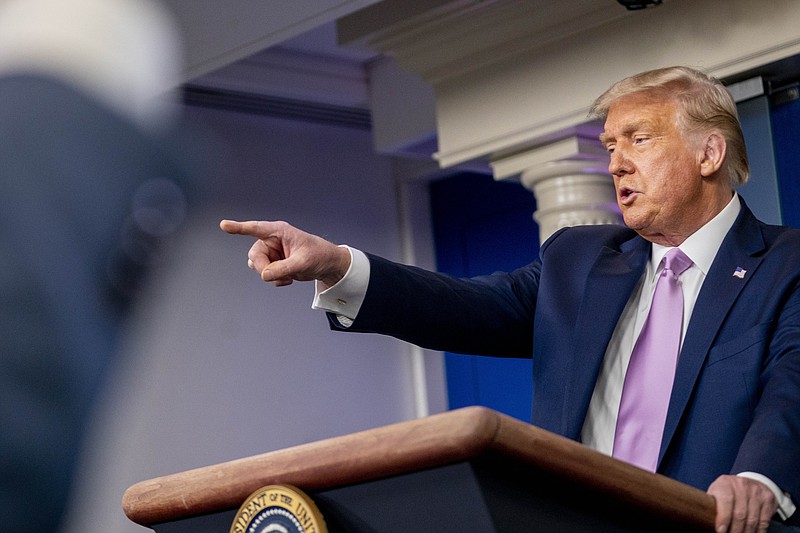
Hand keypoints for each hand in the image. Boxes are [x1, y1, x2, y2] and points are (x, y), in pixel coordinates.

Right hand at [220, 219, 350, 286]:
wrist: (326, 264)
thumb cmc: (318, 255)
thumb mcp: (303, 262)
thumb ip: (283, 268)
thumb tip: (264, 275)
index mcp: (279, 231)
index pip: (256, 228)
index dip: (239, 227)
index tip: (224, 225)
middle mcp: (271, 240)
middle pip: (255, 256)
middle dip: (265, 268)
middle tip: (281, 275)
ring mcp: (271, 252)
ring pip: (257, 266)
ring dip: (270, 275)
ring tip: (288, 275)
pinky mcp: (272, 263)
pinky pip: (264, 274)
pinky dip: (274, 280)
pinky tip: (288, 278)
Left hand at [707, 475, 776, 532]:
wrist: (749, 481)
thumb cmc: (728, 491)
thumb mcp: (716, 492)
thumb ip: (712, 505)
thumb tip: (705, 521)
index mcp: (724, 484)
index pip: (725, 503)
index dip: (723, 519)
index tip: (721, 531)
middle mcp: (741, 485)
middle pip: (740, 514)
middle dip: (735, 531)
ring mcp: (756, 491)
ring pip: (752, 520)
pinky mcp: (767, 499)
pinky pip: (763, 521)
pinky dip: (758, 531)